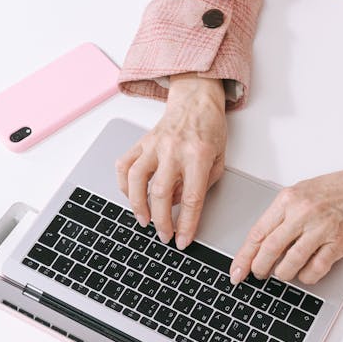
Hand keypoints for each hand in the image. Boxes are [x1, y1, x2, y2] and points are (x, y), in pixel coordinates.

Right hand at [115, 74, 226, 249]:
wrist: (195, 100)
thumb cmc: (209, 130)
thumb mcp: (218, 160)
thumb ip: (202, 185)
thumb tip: (178, 206)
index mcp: (198, 156)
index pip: (191, 198)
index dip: (186, 224)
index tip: (182, 241)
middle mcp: (174, 150)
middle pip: (161, 193)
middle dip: (161, 221)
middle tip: (164, 236)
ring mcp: (154, 145)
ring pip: (137, 179)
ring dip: (137, 205)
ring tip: (144, 220)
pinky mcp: (141, 143)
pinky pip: (125, 165)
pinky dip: (124, 184)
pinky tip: (131, 196)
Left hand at [230, 156, 342, 284]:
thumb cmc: (333, 191)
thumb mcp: (298, 193)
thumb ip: (279, 217)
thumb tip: (259, 245)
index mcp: (288, 200)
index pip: (258, 232)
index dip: (244, 256)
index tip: (236, 270)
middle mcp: (303, 213)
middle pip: (270, 249)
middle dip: (259, 268)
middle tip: (257, 275)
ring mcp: (321, 229)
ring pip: (291, 262)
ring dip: (282, 273)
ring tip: (281, 273)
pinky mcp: (338, 243)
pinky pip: (316, 269)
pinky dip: (306, 276)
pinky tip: (304, 273)